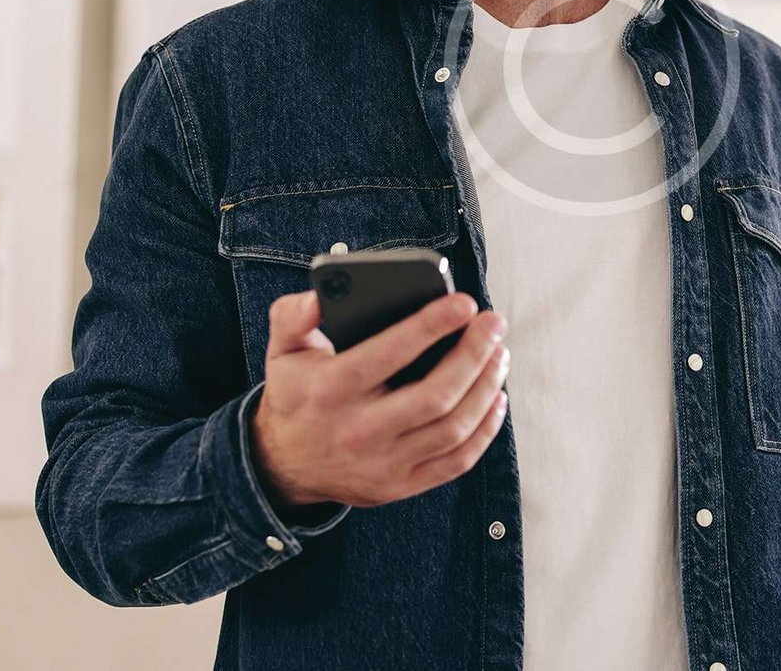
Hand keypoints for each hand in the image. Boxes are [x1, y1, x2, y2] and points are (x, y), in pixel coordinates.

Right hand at [250, 289, 508, 508]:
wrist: (282, 465)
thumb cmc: (295, 394)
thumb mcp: (282, 350)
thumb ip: (294, 315)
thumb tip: (319, 295)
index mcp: (331, 390)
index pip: (390, 354)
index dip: (433, 325)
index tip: (464, 303)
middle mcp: (359, 431)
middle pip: (435, 394)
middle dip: (474, 354)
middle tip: (494, 323)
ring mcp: (383, 464)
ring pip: (453, 428)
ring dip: (486, 387)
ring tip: (499, 354)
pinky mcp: (401, 485)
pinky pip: (457, 461)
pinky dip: (485, 430)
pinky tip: (495, 398)